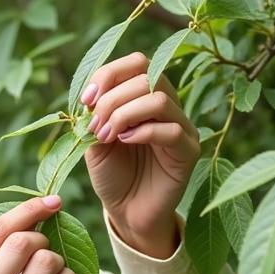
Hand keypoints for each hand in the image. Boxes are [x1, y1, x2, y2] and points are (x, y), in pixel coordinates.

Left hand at [79, 51, 199, 257]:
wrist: (126, 211)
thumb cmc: (112, 173)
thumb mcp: (95, 138)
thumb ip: (97, 113)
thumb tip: (93, 96)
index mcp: (145, 96)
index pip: (137, 62)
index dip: (109, 74)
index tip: (86, 100)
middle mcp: (168, 106)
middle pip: (147, 77)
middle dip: (112, 100)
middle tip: (95, 127)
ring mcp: (182, 127)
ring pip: (159, 99)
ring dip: (124, 113)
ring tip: (106, 135)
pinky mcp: (189, 151)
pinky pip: (171, 130)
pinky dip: (142, 132)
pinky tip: (124, 143)